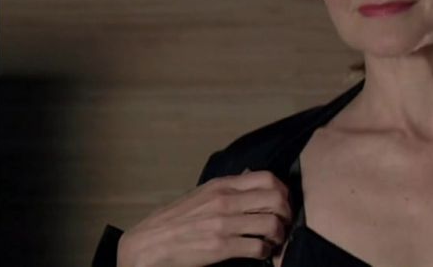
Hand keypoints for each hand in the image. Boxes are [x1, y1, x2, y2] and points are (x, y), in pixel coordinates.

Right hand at [117, 170, 291, 266]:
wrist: (146, 245)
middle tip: (284, 224)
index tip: (283, 204)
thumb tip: (250, 179)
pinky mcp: (220, 247)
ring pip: (272, 224)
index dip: (283, 192)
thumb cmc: (173, 222)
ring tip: (274, 241)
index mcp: (221, 186)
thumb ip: (227, 189)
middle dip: (287, 213)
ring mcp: (223, 224)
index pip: (268, 178)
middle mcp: (225, 201)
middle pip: (276, 199)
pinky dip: (266, 252)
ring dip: (279, 235)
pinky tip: (261, 254)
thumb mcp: (202, 195)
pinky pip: (258, 247)